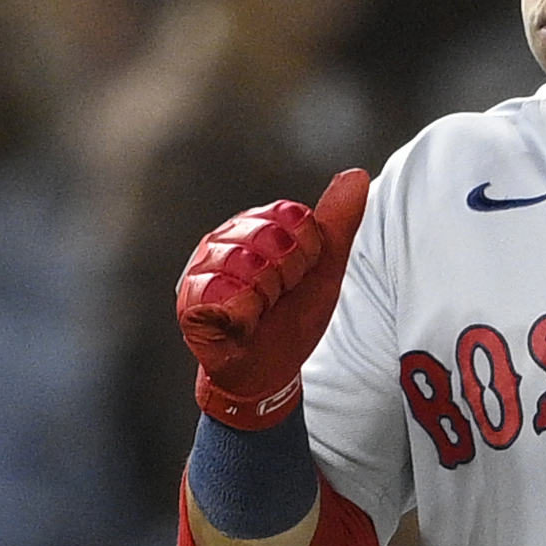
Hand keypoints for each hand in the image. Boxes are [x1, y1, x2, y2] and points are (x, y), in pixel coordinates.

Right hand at [177, 167, 368, 424]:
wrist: (269, 371)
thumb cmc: (292, 318)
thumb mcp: (324, 269)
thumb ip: (338, 223)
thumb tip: (356, 174)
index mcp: (256, 226)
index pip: (291, 216)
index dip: (305, 251)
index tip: (300, 275)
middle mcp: (224, 240)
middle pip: (267, 236)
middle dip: (286, 273)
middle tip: (279, 296)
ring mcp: (202, 269)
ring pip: (243, 263)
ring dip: (264, 295)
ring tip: (261, 309)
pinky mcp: (188, 300)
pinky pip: (218, 293)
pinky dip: (242, 312)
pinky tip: (244, 322)